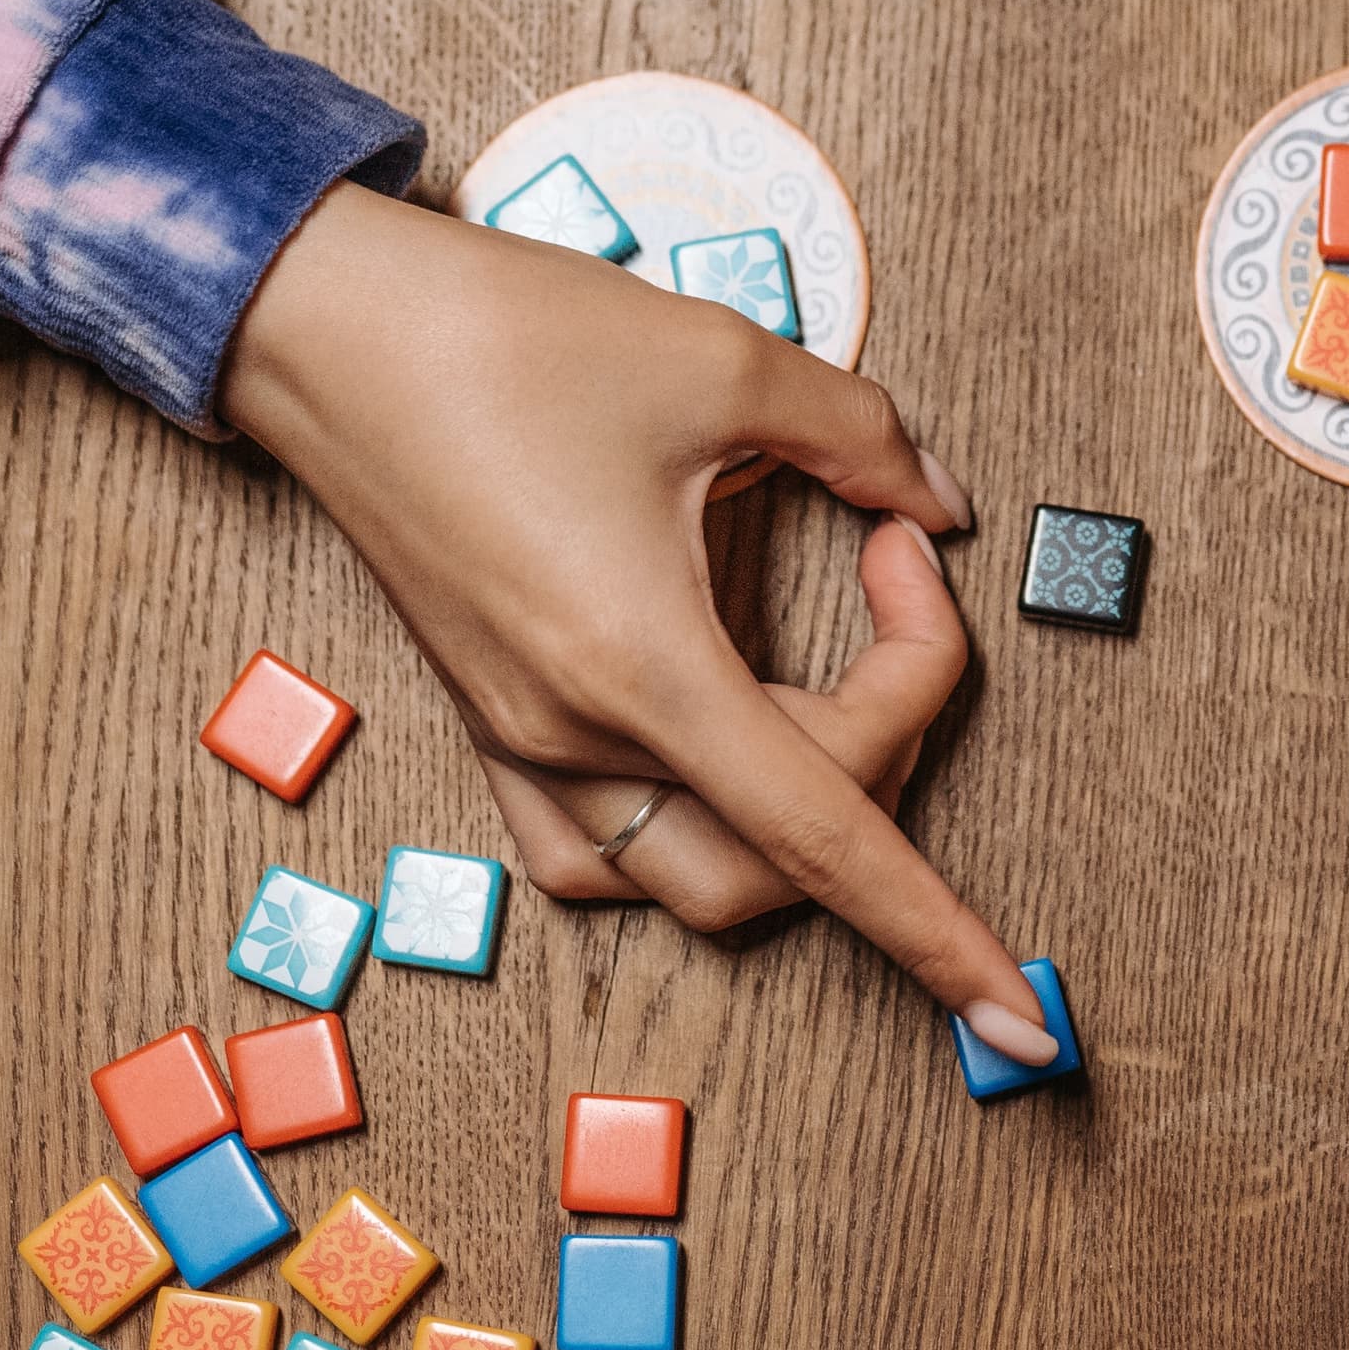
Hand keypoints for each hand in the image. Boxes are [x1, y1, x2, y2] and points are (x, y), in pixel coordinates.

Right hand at [219, 182, 1060, 1069]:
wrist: (325, 328)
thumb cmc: (501, 336)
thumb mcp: (721, 361)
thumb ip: (859, 438)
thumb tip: (934, 501)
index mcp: (640, 669)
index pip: (827, 842)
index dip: (935, 934)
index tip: (1023, 1021)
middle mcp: (574, 738)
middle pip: (782, 854)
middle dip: (885, 737)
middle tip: (892, 558)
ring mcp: (522, 742)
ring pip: (692, 875)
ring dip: (793, 803)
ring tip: (824, 647)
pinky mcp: (490, 720)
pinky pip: (603, 848)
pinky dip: (693, 819)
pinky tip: (726, 716)